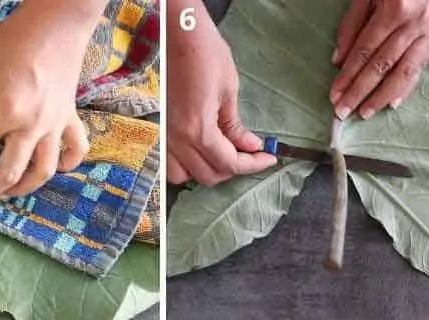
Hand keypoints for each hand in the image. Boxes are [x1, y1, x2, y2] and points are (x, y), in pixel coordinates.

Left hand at [0, 1, 94, 198]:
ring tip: (8, 191)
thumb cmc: (18, 37)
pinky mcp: (70, 119)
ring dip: (25, 188)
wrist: (59, 22)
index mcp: (9, 110)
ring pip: (44, 171)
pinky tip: (55, 167)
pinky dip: (67, 163)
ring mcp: (55, 126)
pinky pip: (75, 150)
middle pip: (11, 172)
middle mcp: (34, 125)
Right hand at [167, 0, 275, 185]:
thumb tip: (249, 147)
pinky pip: (169, 163)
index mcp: (198, 129)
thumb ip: (235, 126)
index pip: (228, 163)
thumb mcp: (228, 90)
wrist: (176, 33)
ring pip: (184, 176)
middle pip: (208, 175)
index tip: (268, 158)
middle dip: (233, 169)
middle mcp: (178, 139)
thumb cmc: (204, 53)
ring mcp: (165, 137)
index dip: (252, 165)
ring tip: (222, 157)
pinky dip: (186, 166)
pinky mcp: (160, 130)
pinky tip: (200, 153)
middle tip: (249, 155)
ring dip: (206, 172)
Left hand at [331, 0, 428, 119]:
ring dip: (381, 97)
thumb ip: (352, 24)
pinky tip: (392, 104)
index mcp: (395, 8)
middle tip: (342, 111)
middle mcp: (414, 23)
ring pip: (403, 72)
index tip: (334, 95)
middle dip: (359, 92)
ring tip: (364, 113)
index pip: (365, 51)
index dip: (348, 75)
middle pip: (381, 66)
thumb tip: (338, 61)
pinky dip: (405, 88)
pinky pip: (420, 68)